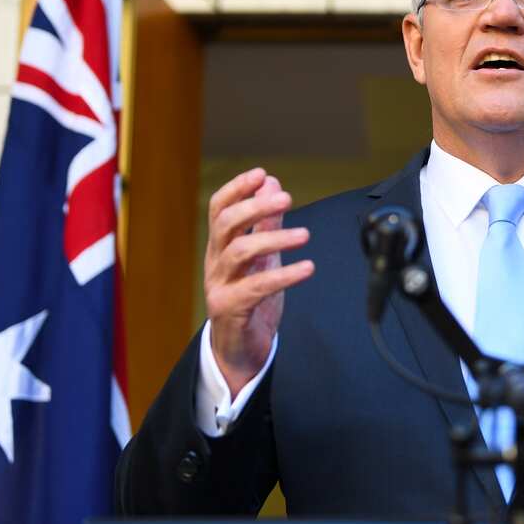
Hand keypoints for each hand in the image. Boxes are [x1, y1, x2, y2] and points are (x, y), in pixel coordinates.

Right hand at [204, 168, 313, 398]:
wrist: (238, 349)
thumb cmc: (250, 298)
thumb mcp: (262, 257)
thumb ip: (267, 223)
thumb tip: (272, 184)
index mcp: (221, 246)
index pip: (219, 209)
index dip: (237, 189)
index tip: (261, 174)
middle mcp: (216, 262)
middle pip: (226, 225)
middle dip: (255, 207)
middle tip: (286, 198)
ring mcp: (220, 286)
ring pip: (239, 253)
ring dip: (274, 239)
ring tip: (304, 235)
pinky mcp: (231, 309)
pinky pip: (255, 288)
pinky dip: (283, 276)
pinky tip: (307, 269)